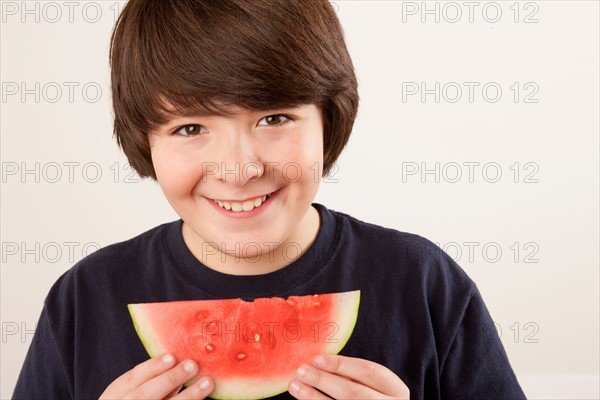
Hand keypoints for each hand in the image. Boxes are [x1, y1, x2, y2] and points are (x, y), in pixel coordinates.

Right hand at [99, 353, 213, 398]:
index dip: (151, 368)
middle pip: (144, 395)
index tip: (172, 356)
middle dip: (169, 379)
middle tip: (193, 365)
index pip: (129, 380)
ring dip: (187, 396)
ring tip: (207, 383)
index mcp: (113, 397)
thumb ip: (153, 381)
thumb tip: (181, 359)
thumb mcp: (136, 392)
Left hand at [288, 354, 408, 398]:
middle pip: (351, 392)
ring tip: (294, 385)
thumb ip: (351, 374)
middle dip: (323, 380)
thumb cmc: (372, 396)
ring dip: (313, 397)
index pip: (367, 371)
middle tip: (301, 370)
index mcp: (395, 390)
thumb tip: (317, 360)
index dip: (341, 364)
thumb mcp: (371, 384)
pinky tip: (303, 399)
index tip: (316, 358)